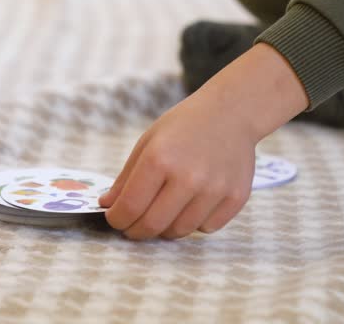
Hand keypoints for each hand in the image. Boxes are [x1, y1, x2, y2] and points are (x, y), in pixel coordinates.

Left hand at [99, 96, 256, 238]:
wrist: (232, 112)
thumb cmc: (185, 125)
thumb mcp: (148, 142)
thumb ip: (126, 177)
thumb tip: (108, 205)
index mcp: (159, 159)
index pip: (130, 207)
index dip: (117, 219)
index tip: (115, 220)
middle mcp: (188, 177)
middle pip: (153, 225)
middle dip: (136, 231)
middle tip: (132, 227)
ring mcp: (214, 189)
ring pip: (180, 230)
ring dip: (165, 229)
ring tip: (162, 213)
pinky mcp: (235, 197)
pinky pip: (206, 227)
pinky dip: (194, 222)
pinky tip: (191, 205)